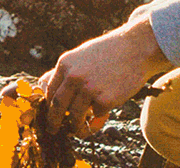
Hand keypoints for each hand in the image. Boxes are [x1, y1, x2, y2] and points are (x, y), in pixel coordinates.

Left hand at [38, 17, 171, 135]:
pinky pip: (96, 114)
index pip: (50, 91)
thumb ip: (66, 71)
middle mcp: (74, 77)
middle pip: (57, 106)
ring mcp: (89, 89)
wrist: (136, 48)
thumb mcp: (81, 55)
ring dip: (76, 126)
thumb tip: (43, 83)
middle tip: (53, 129)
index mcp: (65, 64)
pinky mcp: (105, 100)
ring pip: (75, 115)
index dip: (49, 106)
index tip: (51, 114)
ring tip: (79, 130)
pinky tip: (105, 109)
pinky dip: (99, 115)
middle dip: (54, 121)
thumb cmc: (109, 52)